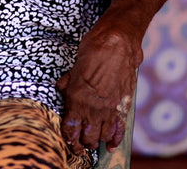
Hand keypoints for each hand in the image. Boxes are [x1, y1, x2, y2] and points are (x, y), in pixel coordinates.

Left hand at [56, 22, 139, 153]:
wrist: (119, 39)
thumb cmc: (94, 47)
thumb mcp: (75, 64)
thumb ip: (69, 82)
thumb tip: (62, 89)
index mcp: (77, 96)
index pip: (70, 127)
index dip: (68, 137)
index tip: (67, 140)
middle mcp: (93, 106)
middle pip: (86, 136)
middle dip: (82, 142)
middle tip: (79, 144)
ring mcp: (110, 106)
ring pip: (102, 134)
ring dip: (96, 140)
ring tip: (92, 142)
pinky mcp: (124, 103)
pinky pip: (119, 127)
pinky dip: (115, 138)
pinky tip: (111, 145)